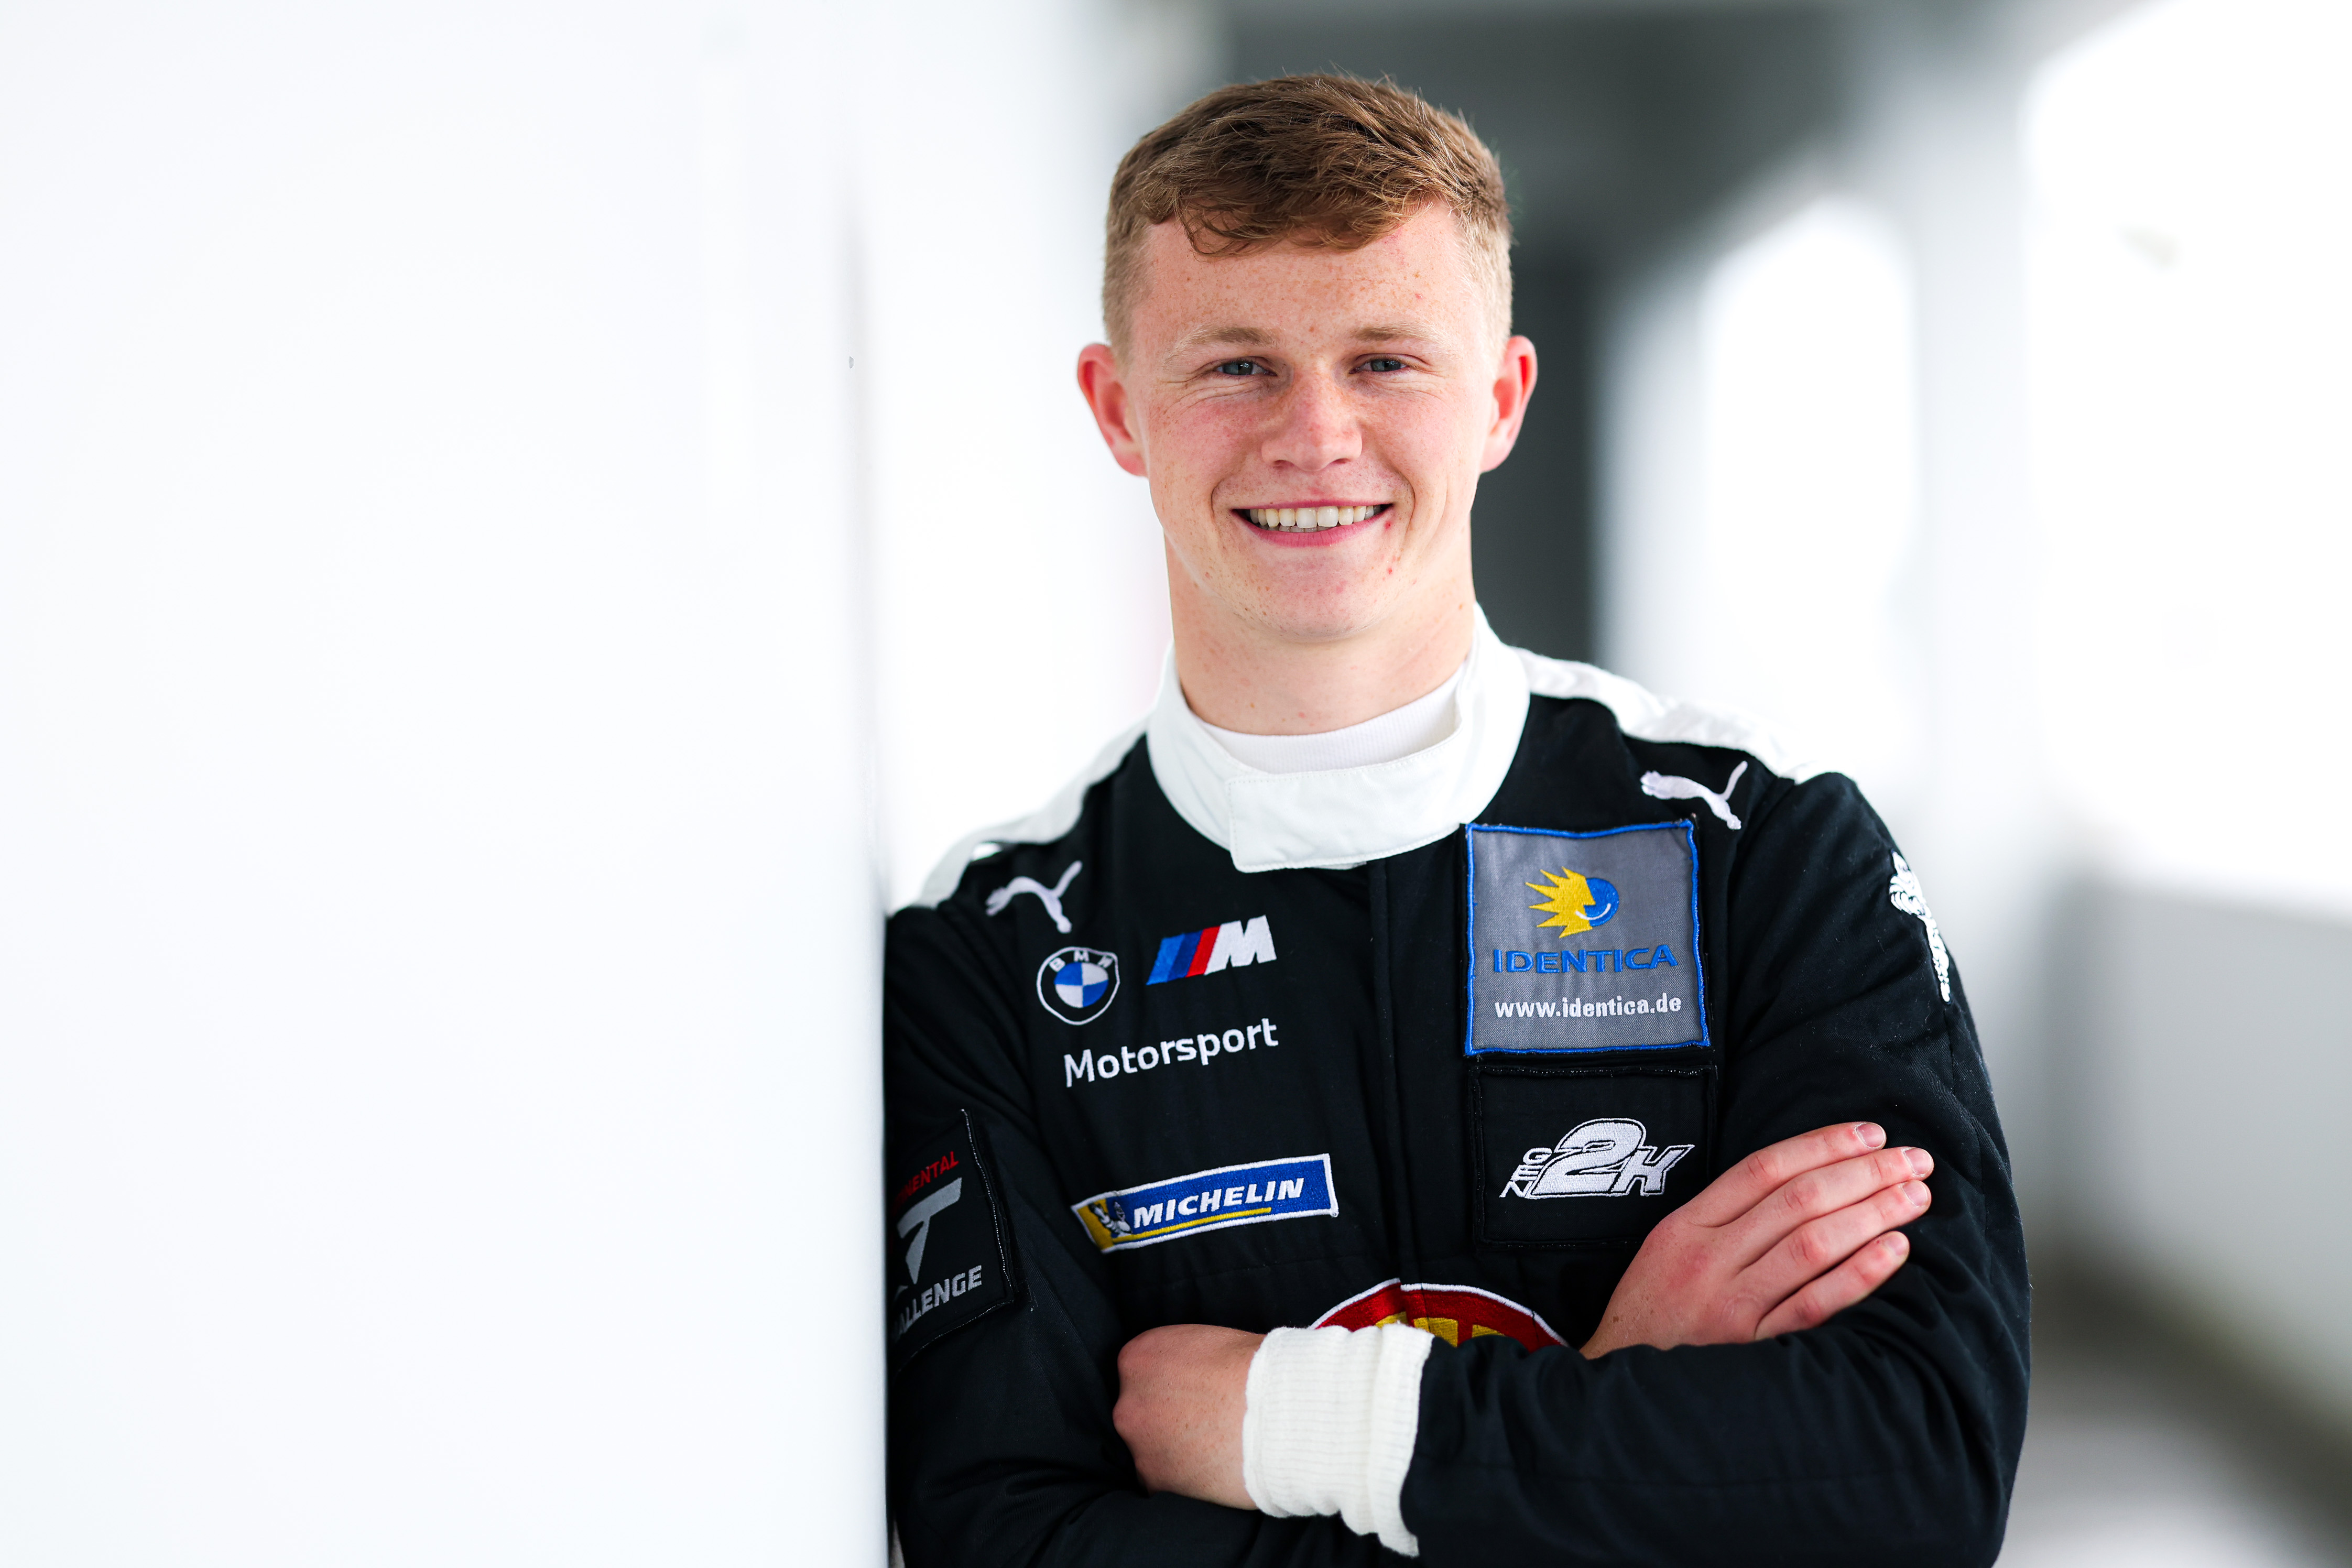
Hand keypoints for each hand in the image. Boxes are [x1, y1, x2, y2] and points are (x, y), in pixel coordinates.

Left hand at [1112, 1323, 1262, 1507]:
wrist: (1274, 1411)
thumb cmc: (1252, 1368)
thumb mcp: (1208, 1343)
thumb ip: (1185, 1361)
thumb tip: (1191, 1376)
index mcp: (1138, 1357)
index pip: (1142, 1376)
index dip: (1170, 1388)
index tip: (1192, 1397)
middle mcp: (1127, 1399)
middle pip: (1140, 1413)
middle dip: (1166, 1419)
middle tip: (1202, 1424)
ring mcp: (1137, 1441)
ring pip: (1148, 1449)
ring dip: (1172, 1451)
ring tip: (1210, 1448)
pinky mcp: (1153, 1477)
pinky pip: (1160, 1481)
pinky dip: (1182, 1479)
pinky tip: (1209, 1468)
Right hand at [1581, 1121, 1930, 1357]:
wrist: (1616, 1382)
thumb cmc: (1654, 1311)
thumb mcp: (1670, 1248)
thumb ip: (1724, 1216)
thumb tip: (1804, 1180)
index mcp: (1687, 1225)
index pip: (1764, 1167)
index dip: (1823, 1144)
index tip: (1871, 1133)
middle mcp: (1708, 1258)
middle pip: (1796, 1200)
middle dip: (1863, 1174)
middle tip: (1912, 1161)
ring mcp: (1730, 1305)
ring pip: (1811, 1244)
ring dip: (1871, 1214)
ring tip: (1915, 1197)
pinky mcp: (1752, 1347)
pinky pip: (1814, 1304)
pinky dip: (1858, 1274)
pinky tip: (1895, 1250)